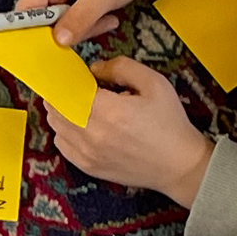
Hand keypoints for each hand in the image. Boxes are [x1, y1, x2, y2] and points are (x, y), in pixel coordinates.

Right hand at [24, 0, 149, 47]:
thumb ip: (79, 18)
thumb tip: (59, 41)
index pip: (25, 9)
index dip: (28, 30)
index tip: (43, 47)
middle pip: (43, 21)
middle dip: (66, 31)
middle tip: (91, 28)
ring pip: (61, 25)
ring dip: (84, 28)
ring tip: (106, 19)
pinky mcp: (74, 3)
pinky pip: (74, 23)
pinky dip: (90, 25)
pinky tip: (108, 18)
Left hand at [48, 56, 213, 206]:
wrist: (180, 164)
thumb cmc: (169, 123)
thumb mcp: (154, 83)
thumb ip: (122, 67)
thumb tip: (94, 68)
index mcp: (110, 111)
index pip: (68, 90)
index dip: (63, 79)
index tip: (68, 73)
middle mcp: (94, 134)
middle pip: (56, 108)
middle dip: (60, 93)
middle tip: (72, 86)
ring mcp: (89, 154)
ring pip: (56, 127)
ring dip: (60, 112)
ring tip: (77, 104)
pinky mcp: (89, 167)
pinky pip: (62, 145)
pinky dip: (64, 132)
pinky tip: (79, 125)